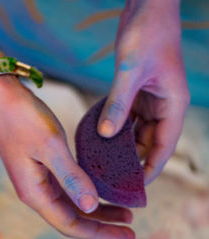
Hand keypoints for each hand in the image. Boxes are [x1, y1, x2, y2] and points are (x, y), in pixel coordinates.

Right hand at [0, 75, 134, 238]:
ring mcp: (37, 179)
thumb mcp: (50, 146)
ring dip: (97, 210)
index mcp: (35, 192)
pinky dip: (86, 192)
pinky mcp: (41, 166)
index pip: (70, 224)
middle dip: (102, 226)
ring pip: (70, 203)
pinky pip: (66, 188)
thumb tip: (91, 206)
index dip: (100, 233)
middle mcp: (35, 191)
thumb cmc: (21, 118)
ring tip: (123, 211)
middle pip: (72, 218)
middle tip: (131, 228)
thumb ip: (71, 177)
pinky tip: (101, 188)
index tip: (129, 235)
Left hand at [98, 0, 189, 184]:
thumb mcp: (131, 70)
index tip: (136, 186)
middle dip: (132, 159)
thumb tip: (107, 134)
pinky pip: (126, 115)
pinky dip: (114, 125)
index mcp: (172, 105)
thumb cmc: (147, 33)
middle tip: (110, 177)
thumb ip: (118, 103)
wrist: (146, 7)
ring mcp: (149, 98)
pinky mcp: (136, 90)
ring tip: (102, 161)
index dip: (151, 168)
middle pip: (149, 142)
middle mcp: (163, 105)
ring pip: (136, 130)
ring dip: (121, 144)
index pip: (164, 146)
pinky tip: (99, 136)